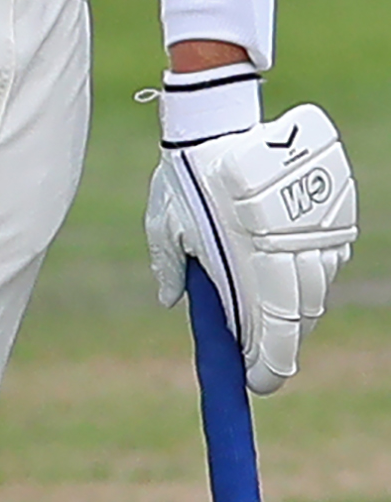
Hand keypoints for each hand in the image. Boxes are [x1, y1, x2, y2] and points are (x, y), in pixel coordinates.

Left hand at [147, 94, 356, 393]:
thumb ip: (170, 266)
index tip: (258, 383)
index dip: (269, 364)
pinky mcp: (336, 210)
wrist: (220, 118)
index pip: (271, 331)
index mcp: (249, 262)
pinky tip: (293, 272)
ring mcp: (318, 230)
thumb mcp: (166, 223)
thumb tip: (173, 302)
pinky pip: (330, 255)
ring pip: (320, 287)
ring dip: (299, 307)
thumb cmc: (184, 173)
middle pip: (300, 315)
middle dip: (283, 341)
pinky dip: (314, 271)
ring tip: (275, 316)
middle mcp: (291, 251)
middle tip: (265, 358)